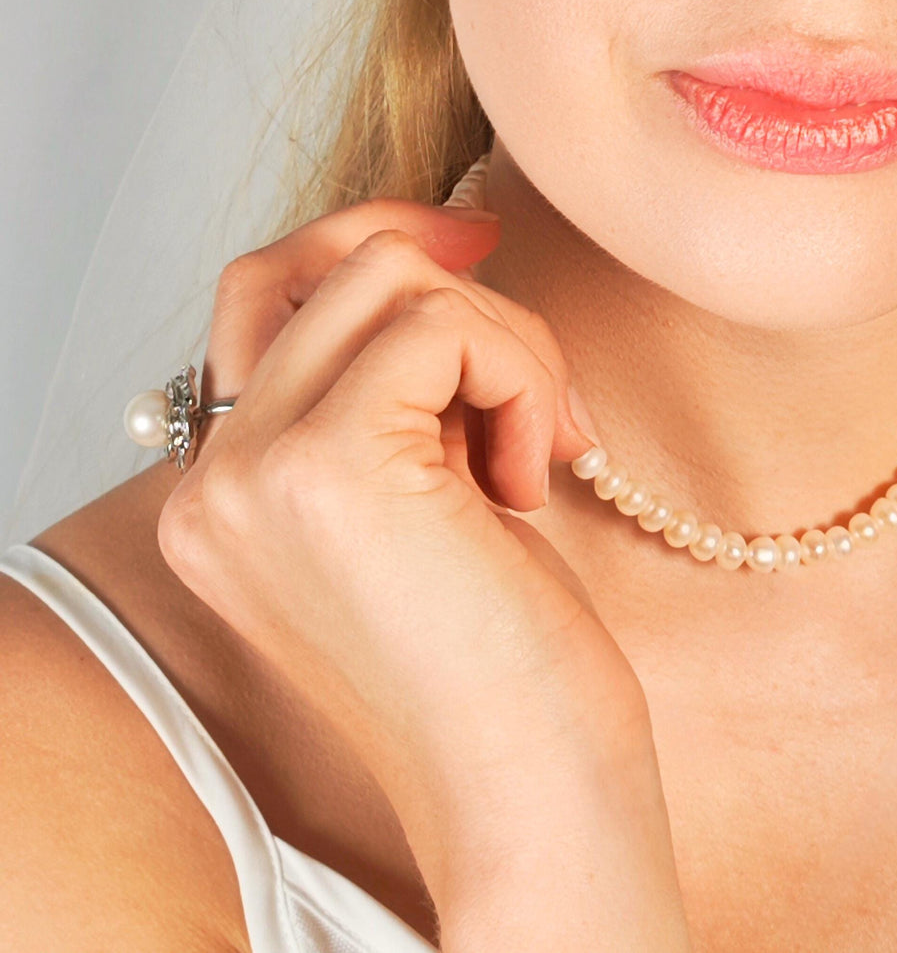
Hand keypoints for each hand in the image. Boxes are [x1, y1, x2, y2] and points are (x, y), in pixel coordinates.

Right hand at [156, 196, 689, 949]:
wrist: (530, 792)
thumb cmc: (504, 662)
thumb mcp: (429, 497)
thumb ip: (395, 389)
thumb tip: (437, 245)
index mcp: (225, 495)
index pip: (265, 294)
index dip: (370, 242)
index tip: (472, 242)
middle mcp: (213, 482)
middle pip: (332, 268)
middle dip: (468, 301)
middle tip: (544, 388)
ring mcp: (256, 472)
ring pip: (394, 281)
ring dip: (507, 345)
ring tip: (543, 452)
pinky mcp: (329, 467)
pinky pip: (445, 324)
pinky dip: (522, 375)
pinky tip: (538, 477)